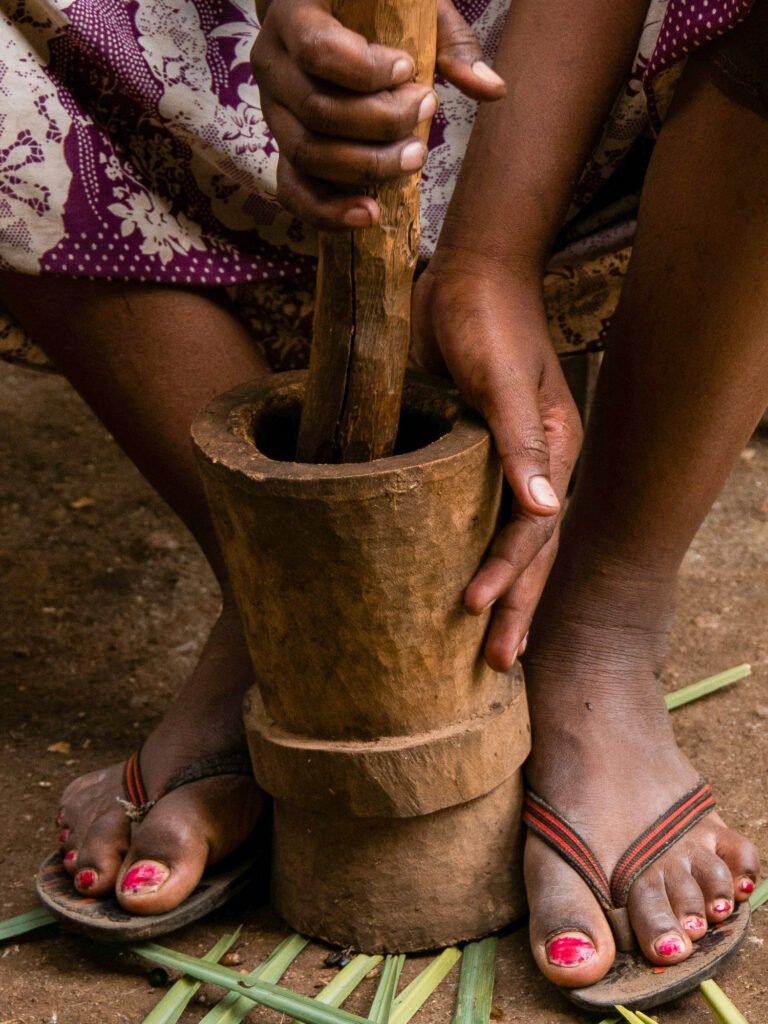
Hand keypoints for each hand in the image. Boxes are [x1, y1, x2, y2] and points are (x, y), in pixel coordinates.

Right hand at [250, 0, 504, 228]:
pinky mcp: (282, 151)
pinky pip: (294, 191)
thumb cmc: (373, 11)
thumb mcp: (413, 10)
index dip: (365, 69)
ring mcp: (272, 113)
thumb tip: (493, 90)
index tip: (407, 69)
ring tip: (414, 155)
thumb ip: (451, 43)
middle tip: (426, 111)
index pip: (317, 50)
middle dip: (380, 121)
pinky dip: (329, 211)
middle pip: (318, 110)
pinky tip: (369, 214)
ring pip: (308, 153)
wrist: (324, 20)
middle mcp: (272, 65)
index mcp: (294, 15)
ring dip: (366, 164)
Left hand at [412, 249, 582, 670]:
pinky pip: (471, 517)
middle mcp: (533, 466)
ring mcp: (501, 463)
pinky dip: (465, 553)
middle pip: (530, 551)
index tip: (471, 611)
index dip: (506, 573)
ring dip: (497, 592)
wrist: (463, 274)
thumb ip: (520, 441)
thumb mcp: (502, 378)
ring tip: (481, 645)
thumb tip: (545, 509)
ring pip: (506, 542)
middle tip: (496, 664)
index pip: (533, 530)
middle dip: (514, 606)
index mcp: (552, 450)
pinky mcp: (466, 455)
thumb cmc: (486, 319)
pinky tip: (447, 581)